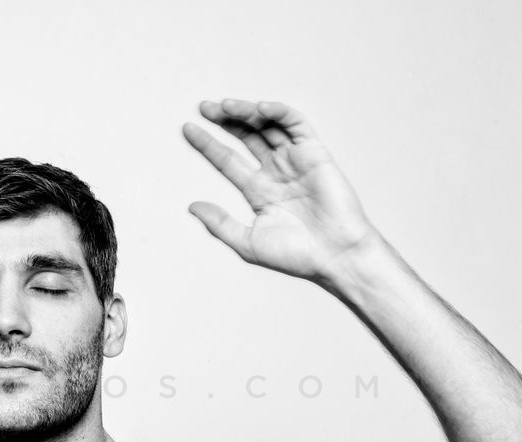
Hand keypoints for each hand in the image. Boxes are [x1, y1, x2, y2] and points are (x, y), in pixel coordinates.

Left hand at [183, 99, 380, 283]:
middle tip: (204, 107)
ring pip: (267, 126)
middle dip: (225, 120)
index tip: (187, 128)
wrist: (334, 256)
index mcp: (258, 191)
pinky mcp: (315, 153)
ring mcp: (295, 160)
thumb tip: (191, 206)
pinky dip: (278, 112)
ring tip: (225, 106)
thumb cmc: (296, 256)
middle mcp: (276, 172)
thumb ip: (219, 223)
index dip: (207, 144)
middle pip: (246, 137)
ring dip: (247, 112)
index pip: (227, 160)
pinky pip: (295, 124)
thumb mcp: (247, 242)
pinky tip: (260, 108)